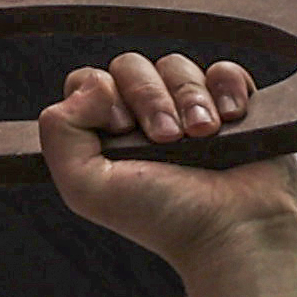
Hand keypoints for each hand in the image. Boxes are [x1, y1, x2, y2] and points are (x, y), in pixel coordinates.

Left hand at [39, 54, 296, 266]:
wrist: (233, 231)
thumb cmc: (163, 217)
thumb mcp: (87, 186)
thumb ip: (59, 131)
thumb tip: (93, 82)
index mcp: (109, 135)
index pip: (91, 80)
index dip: (105, 97)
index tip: (124, 131)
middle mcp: (147, 118)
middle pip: (131, 65)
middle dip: (149, 97)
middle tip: (167, 138)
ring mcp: (192, 110)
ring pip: (177, 65)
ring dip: (190, 98)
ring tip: (203, 135)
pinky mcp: (237, 108)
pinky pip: (224, 70)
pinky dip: (227, 88)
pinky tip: (231, 118)